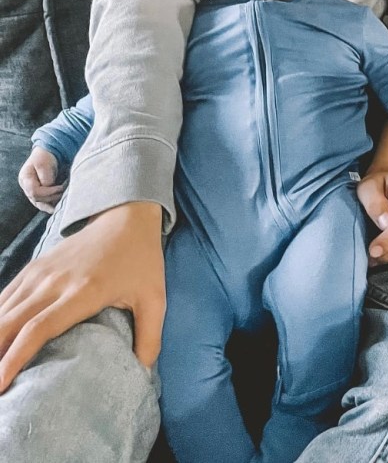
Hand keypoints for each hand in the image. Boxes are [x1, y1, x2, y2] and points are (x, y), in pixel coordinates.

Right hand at [0, 201, 164, 392]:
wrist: (127, 217)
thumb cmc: (141, 260)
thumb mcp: (155, 298)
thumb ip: (150, 338)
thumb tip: (143, 376)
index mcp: (82, 292)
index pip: (38, 328)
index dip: (14, 359)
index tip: (1, 386)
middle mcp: (53, 282)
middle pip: (9, 322)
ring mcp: (40, 272)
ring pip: (1, 310)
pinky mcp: (34, 266)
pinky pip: (4, 296)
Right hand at [18, 148, 65, 213]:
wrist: (48, 153)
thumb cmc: (45, 156)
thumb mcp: (44, 164)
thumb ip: (45, 177)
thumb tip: (49, 189)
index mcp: (25, 178)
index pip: (34, 191)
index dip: (48, 192)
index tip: (60, 188)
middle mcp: (26, 186)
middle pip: (36, 198)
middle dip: (50, 197)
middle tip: (63, 193)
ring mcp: (31, 190)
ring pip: (38, 203)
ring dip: (50, 204)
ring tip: (61, 203)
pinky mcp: (38, 193)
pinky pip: (41, 203)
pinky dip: (49, 206)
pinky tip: (56, 208)